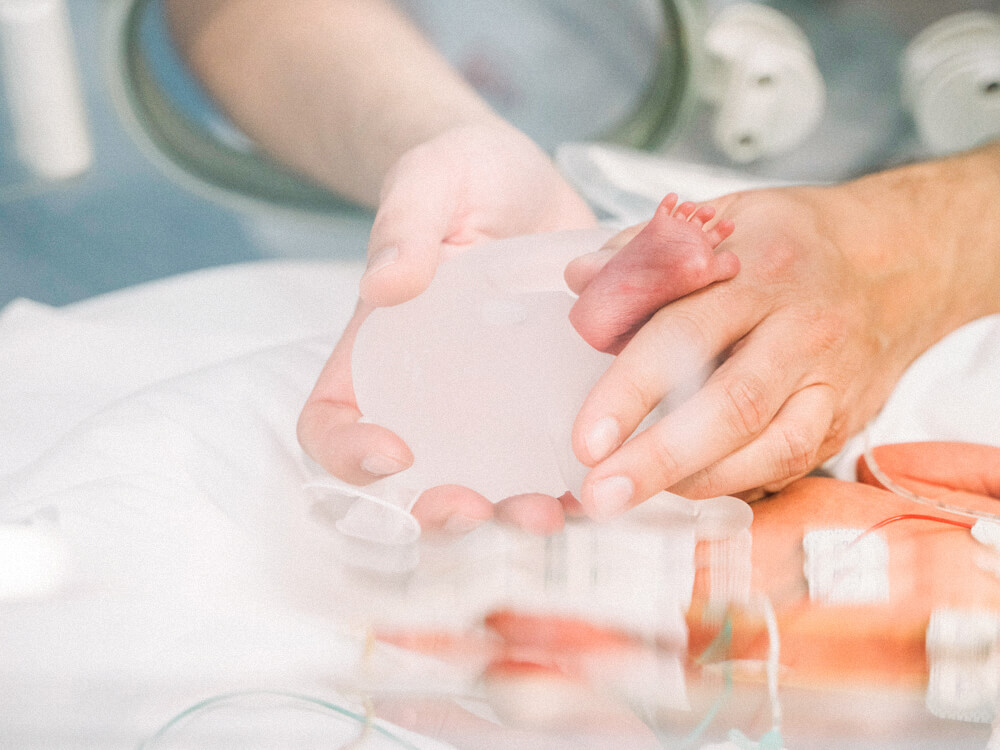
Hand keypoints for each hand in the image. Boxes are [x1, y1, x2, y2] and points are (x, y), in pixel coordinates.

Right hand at [298, 121, 595, 534]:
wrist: (528, 180)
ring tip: (552, 511)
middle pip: (416, 476)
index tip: (392, 451)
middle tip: (475, 506)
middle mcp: (434, 391)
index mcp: (380, 350)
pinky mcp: (555, 395)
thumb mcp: (429, 183)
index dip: (346, 454)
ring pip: (494, 480)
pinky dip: (584, 475)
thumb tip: (384, 284)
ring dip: (516, 510)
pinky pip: (564, 451)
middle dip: (441, 508)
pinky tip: (613, 471)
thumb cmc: (460, 176)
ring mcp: (496, 402)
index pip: (332, 421)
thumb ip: (405, 225)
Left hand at [567, 184, 959, 516]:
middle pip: (730, 405)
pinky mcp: (845, 419)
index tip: (586, 438)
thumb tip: (580, 279)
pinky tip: (687, 486)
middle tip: (601, 492)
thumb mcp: (722, 217)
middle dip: (659, 458)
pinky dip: (736, 484)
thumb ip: (647, 251)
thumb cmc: (793, 241)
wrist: (900, 262)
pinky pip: (791, 466)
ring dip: (696, 482)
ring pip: (770, 448)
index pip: (684, 333)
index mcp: (759, 270)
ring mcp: (830, 380)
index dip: (631, 390)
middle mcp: (801, 330)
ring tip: (632, 495)